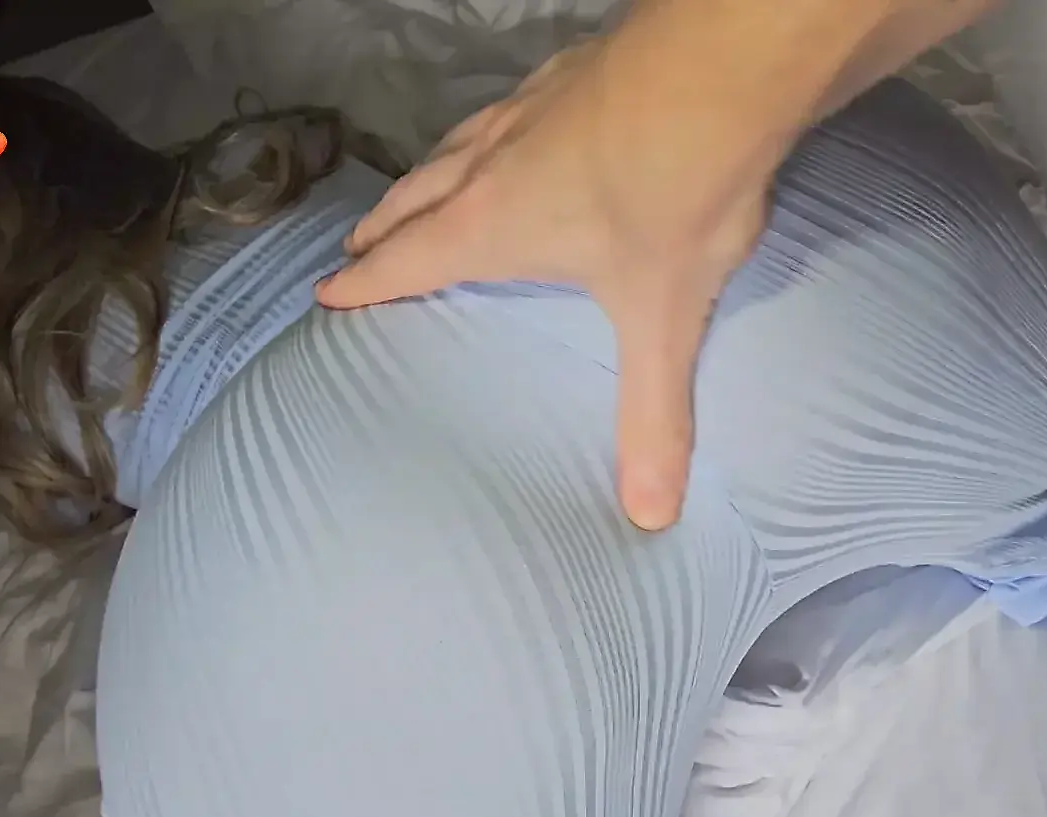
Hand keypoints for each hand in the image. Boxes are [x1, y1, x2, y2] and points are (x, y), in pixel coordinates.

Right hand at [316, 37, 774, 531]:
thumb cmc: (673, 201)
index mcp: (491, 224)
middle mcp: (492, 163)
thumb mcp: (663, 318)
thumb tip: (652, 516)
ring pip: (455, 146)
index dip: (366, 283)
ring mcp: (528, 109)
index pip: (407, 261)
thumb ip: (654, 415)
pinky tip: (513, 122)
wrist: (719, 76)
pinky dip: (489, 127)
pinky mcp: (570, 71)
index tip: (326, 294)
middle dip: (383, 226)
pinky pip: (506, 106)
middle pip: (416, 198)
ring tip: (417, 190)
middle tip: (355, 245)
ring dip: (428, 174)